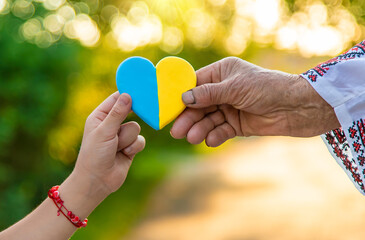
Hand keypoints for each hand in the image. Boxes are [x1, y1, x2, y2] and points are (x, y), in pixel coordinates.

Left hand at [73, 92, 144, 195]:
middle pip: (130, 112)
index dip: (127, 94)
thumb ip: (117, 114)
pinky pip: (140, 140)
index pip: (116, 98)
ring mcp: (121, 136)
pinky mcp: (130, 147)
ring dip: (127, 139)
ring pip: (136, 127)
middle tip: (132, 117)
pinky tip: (125, 154)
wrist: (97, 182)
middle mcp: (111, 124)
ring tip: (117, 148)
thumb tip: (128, 95)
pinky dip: (133, 147)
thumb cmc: (94, 155)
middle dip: (129, 119)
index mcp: (100, 116)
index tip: (139, 90)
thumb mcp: (104, 132)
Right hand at [170, 57, 339, 146]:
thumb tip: (183, 98)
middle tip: (176, 131)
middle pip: (199, 105)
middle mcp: (223, 90)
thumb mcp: (235, 87)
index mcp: (222, 73)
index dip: (181, 96)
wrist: (296, 107)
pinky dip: (215, 136)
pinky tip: (210, 140)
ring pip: (209, 119)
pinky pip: (222, 130)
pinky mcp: (238, 124)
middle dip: (189, 118)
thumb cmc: (266, 88)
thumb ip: (208, 94)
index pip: (195, 84)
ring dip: (200, 128)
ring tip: (191, 138)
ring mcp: (230, 108)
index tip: (168, 108)